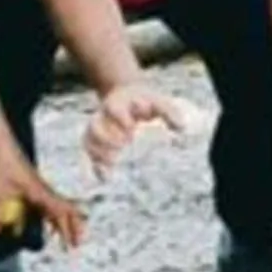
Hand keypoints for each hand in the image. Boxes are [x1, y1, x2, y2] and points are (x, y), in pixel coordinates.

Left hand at [0, 142, 86, 249]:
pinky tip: (45, 225)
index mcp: (39, 193)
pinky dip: (49, 217)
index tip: (70, 247)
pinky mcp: (33, 186)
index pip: (60, 214)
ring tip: (62, 239)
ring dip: (62, 223)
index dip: (67, 231)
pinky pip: (46, 205)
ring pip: (58, 208)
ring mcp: (40, 188)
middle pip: (65, 211)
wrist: (2, 144)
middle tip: (74, 246)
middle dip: (72, 228)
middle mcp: (44, 191)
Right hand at [83, 82, 198, 175]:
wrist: (126, 93)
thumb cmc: (144, 100)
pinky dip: (95, 165)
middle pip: (96, 127)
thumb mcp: (157, 101)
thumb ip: (169, 112)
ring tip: (112, 165)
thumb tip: (182, 129)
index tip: (132, 130)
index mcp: (117, 104)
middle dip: (107, 140)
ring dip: (98, 153)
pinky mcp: (95, 139)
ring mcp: (96, 127)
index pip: (114, 110)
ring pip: (89, 140)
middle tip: (122, 148)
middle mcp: (102, 116)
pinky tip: (104, 177)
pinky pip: (89, 152)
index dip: (120, 120)